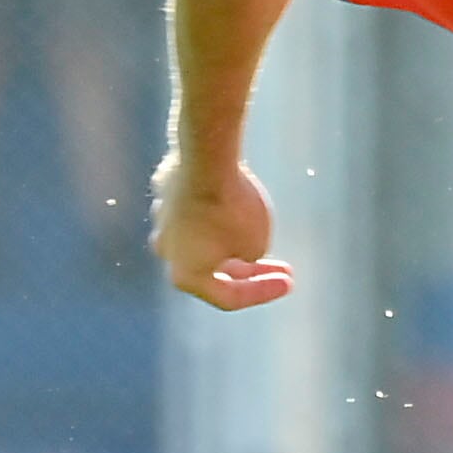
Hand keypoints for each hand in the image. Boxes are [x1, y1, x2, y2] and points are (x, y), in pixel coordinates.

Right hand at [153, 156, 294, 310]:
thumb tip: (241, 249)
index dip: (263, 293)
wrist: (206, 156)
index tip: (290, 281)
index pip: (229, 297)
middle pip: (212, 270)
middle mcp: (168, 252)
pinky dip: (215, 208)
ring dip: (228, 240)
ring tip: (257, 233)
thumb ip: (248, 256)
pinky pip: (195, 206)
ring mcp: (162, 219)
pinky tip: (238, 197)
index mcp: (185, 276)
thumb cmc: (233, 207)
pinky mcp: (166, 190)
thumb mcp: (255, 243)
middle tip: (282, 268)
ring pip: (199, 237)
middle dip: (250, 271)